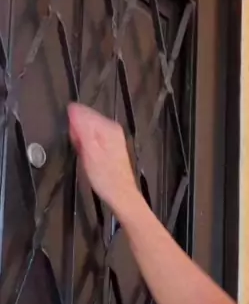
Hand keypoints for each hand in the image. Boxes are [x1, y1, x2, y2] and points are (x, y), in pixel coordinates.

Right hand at [68, 103, 138, 218]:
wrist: (121, 195)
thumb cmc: (104, 177)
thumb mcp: (89, 151)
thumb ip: (82, 128)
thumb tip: (73, 108)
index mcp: (108, 126)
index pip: (82, 112)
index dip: (73, 127)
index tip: (75, 142)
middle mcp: (112, 128)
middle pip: (86, 120)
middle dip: (78, 134)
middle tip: (81, 151)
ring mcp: (113, 136)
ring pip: (88, 130)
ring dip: (82, 141)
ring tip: (86, 156)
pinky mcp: (111, 145)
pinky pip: (93, 138)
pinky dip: (87, 147)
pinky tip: (90, 159)